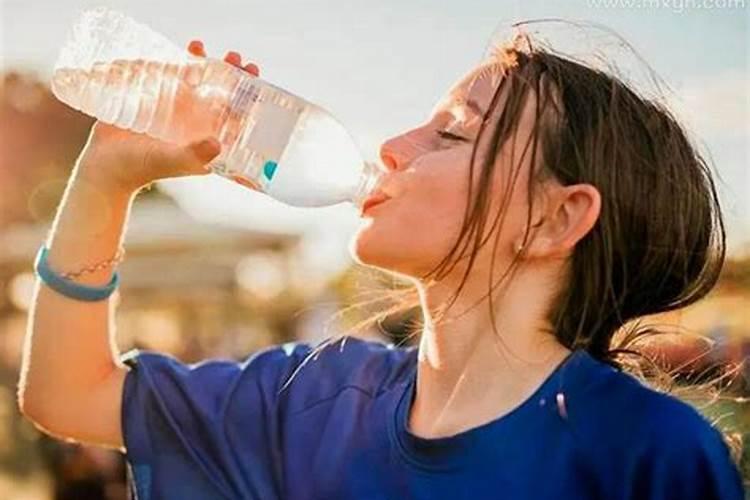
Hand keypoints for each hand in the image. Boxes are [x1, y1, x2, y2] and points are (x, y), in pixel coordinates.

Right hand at [77, 40, 260, 194]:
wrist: (106, 166)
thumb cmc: (142, 169)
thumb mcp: (172, 161)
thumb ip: (194, 155)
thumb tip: (218, 143)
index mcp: (209, 140)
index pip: (236, 115)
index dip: (248, 96)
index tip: (253, 76)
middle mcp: (197, 124)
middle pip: (221, 93)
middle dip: (230, 74)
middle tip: (235, 58)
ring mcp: (177, 111)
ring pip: (196, 81)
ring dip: (204, 62)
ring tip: (200, 46)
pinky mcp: (156, 101)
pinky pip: (171, 77)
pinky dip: (177, 61)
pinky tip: (183, 50)